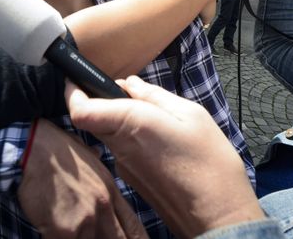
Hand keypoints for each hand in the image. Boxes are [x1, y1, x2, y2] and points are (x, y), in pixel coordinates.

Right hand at [18, 120, 147, 238]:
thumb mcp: (84, 152)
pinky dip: (56, 238)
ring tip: (66, 227)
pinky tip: (50, 229)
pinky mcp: (64, 231)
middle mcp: (103, 207)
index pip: (134, 228)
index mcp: (110, 191)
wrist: (32, 149)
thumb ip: (95, 161)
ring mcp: (85, 220)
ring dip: (78, 238)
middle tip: (93, 235)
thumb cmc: (55, 148)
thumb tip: (98, 154)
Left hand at [66, 77, 263, 237]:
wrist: (218, 216)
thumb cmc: (209, 164)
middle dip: (100, 100)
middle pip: (92, 119)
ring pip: (107, 133)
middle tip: (125, 90)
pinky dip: (131, 137)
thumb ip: (154, 96)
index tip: (79, 77)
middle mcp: (119, 146)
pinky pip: (121, 149)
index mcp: (130, 124)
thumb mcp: (190, 115)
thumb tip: (129, 83)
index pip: (80, 110)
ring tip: (155, 115)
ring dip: (119, 119)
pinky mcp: (132, 179)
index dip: (73, 92)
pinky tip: (159, 139)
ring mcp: (123, 166)